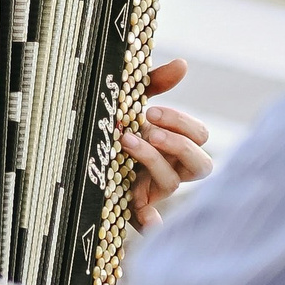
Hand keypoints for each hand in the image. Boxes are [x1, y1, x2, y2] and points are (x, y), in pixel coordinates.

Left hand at [125, 58, 213, 228]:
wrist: (82, 155)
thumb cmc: (116, 124)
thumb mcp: (133, 101)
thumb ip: (156, 84)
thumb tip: (183, 63)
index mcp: (178, 145)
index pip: (200, 136)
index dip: (181, 123)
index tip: (151, 111)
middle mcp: (174, 169)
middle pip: (202, 164)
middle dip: (177, 143)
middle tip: (147, 127)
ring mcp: (156, 190)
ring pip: (173, 183)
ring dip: (154, 161)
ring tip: (127, 141)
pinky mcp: (135, 208)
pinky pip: (149, 221)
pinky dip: (150, 221)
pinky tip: (147, 219)